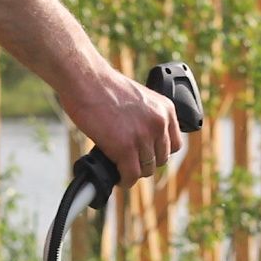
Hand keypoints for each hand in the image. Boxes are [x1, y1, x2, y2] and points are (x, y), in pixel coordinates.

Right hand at [61, 63, 183, 185]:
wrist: (85, 80)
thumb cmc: (103, 87)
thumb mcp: (137, 99)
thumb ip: (146, 118)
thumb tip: (142, 141)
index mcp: (165, 109)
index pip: (174, 144)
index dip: (158, 153)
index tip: (146, 155)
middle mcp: (159, 123)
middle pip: (160, 159)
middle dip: (144, 163)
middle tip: (128, 161)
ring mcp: (143, 136)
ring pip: (146, 169)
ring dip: (132, 171)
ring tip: (120, 167)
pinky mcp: (125, 148)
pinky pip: (130, 175)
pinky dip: (124, 180)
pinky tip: (117, 176)